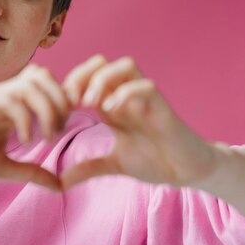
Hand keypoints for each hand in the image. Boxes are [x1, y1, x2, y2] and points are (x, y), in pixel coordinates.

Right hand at [0, 64, 70, 190]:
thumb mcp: (3, 168)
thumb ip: (31, 172)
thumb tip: (61, 185)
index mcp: (10, 107)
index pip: (46, 86)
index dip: (62, 103)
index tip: (62, 132)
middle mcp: (2, 97)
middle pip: (44, 76)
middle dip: (59, 101)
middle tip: (56, 132)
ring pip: (31, 82)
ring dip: (46, 108)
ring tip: (44, 137)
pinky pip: (11, 99)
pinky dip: (26, 119)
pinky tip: (23, 141)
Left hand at [61, 55, 217, 189]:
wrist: (187, 171)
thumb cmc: (154, 161)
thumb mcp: (112, 165)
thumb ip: (87, 168)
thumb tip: (60, 182)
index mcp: (111, 104)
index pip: (85, 77)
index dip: (67, 86)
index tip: (58, 110)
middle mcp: (126, 96)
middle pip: (100, 63)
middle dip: (80, 76)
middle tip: (71, 103)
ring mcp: (145, 99)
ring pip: (124, 65)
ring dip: (102, 79)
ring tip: (90, 103)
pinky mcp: (162, 107)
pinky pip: (145, 85)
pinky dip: (124, 93)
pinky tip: (111, 111)